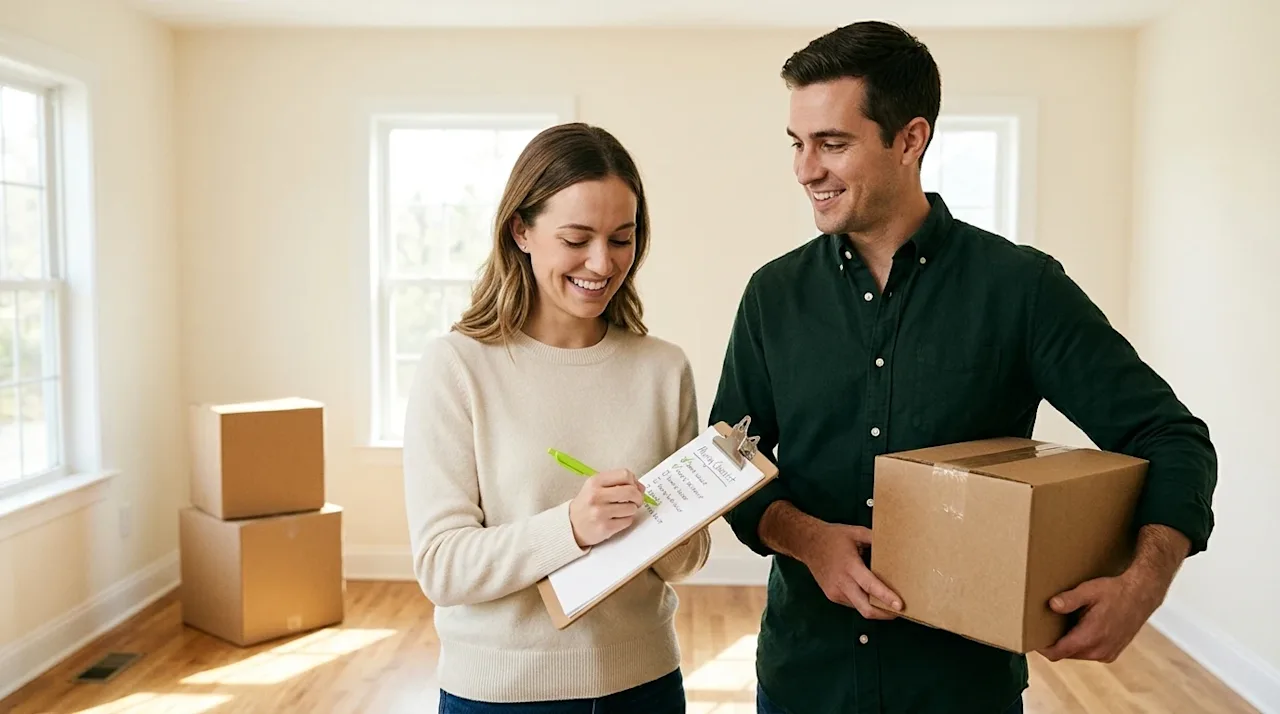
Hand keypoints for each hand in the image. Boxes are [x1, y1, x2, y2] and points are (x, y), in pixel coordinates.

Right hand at [568, 469, 646, 547]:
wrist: (571, 525)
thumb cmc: (587, 504)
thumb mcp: (596, 487)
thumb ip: (617, 482)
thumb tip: (641, 487)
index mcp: (595, 481)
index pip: (625, 474)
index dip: (634, 481)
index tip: (633, 488)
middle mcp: (596, 495)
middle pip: (631, 491)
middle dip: (638, 497)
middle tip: (636, 501)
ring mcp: (600, 512)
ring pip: (631, 507)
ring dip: (631, 510)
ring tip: (622, 511)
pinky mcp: (605, 528)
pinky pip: (628, 521)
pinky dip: (626, 520)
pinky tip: (617, 519)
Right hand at [802, 523, 902, 619]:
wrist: (807, 543)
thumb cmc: (833, 537)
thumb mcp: (855, 533)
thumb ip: (875, 539)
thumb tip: (895, 543)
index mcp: (850, 566)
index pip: (870, 586)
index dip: (886, 598)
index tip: (899, 606)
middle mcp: (842, 582)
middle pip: (865, 608)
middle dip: (885, 614)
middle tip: (900, 612)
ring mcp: (835, 592)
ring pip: (860, 608)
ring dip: (875, 609)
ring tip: (889, 605)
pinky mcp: (832, 596)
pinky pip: (853, 604)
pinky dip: (864, 603)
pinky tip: (871, 597)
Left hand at [1037, 570, 1164, 662]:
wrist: (1142, 595)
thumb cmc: (1115, 591)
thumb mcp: (1089, 590)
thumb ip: (1069, 599)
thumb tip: (1051, 605)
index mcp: (1090, 637)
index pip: (1058, 653)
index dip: (1043, 648)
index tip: (1031, 639)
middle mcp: (1099, 650)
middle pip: (1066, 654)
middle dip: (1054, 644)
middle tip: (1044, 627)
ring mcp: (1107, 653)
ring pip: (1078, 654)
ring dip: (1069, 644)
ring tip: (1062, 625)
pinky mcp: (1112, 653)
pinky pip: (1089, 653)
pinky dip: (1081, 644)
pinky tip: (1079, 627)